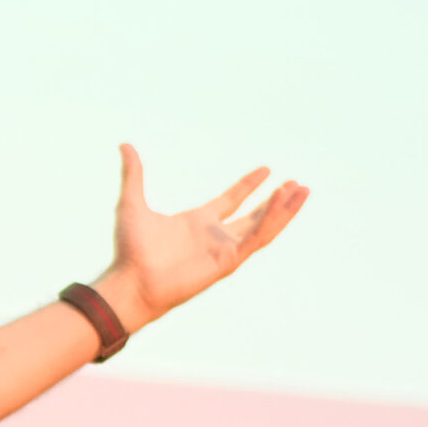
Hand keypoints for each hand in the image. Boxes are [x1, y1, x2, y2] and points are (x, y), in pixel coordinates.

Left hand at [98, 143, 308, 330]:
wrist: (130, 281)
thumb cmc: (130, 250)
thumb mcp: (131, 203)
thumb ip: (134, 174)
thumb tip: (125, 145)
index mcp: (198, 223)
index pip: (232, 201)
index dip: (249, 185)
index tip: (267, 170)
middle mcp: (214, 237)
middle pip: (255, 216)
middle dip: (277, 201)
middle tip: (297, 184)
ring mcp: (223, 250)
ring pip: (263, 227)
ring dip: (283, 210)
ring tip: (302, 190)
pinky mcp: (227, 262)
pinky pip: (255, 238)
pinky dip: (270, 220)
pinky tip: (281, 201)